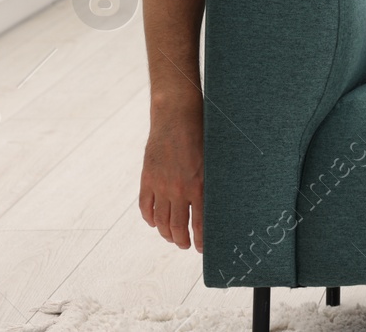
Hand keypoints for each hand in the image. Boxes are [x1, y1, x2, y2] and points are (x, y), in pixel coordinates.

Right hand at [140, 102, 203, 251]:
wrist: (176, 116)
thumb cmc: (203, 133)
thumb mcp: (215, 159)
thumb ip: (214, 182)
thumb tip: (220, 202)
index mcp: (200, 186)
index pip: (200, 224)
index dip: (201, 240)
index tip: (203, 249)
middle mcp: (178, 189)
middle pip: (177, 227)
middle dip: (182, 241)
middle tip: (186, 245)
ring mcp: (160, 185)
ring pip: (160, 221)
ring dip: (166, 233)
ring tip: (172, 238)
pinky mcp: (147, 178)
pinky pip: (145, 206)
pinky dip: (149, 218)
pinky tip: (154, 223)